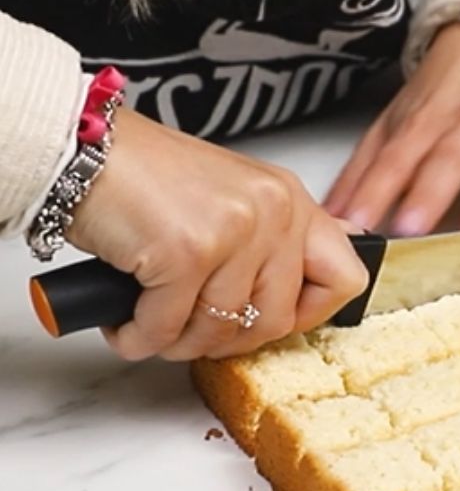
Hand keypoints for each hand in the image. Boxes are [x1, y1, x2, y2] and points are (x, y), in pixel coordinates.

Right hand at [68, 109, 368, 361]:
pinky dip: (139, 337)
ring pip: (221, 330)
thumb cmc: (147, 177)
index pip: (346, 278)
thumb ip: (274, 241)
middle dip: (228, 340)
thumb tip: (309, 285)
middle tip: (191, 328)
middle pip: (278, 320)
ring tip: (151, 322)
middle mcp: (274, 212)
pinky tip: (125, 320)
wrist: (82, 148)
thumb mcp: (235, 200)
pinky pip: (167, 328)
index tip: (271, 320)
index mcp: (292, 201)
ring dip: (177, 341)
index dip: (309, 314)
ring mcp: (234, 232)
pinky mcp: (186, 253)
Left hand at [324, 22, 459, 234]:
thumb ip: (365, 167)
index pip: (392, 160)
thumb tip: (330, 214)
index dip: (372, 191)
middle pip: (441, 162)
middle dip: (425, 196)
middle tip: (409, 228)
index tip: (355, 223)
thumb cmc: (444, 91)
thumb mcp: (398, 119)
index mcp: (420, 123)